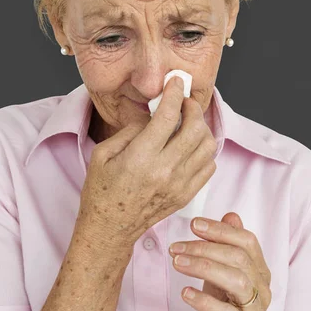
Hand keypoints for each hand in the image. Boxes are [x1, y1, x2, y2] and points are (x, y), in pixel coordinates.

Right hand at [78, 76, 216, 247]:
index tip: (175, 82)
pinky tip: (190, 146)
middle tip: (183, 102)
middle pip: (195, 128)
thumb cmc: (101, 191)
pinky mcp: (186, 195)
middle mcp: (164, 171)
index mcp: (141, 158)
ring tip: (188, 123)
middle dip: (192, 108)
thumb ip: (130, 130)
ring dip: (201, 128)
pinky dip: (204, 150)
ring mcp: (179, 185)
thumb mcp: (103, 154)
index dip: (174, 93)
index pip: (168, 116)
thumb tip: (152, 114)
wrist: (110, 228)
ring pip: (207, 146)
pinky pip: (209, 166)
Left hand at [169, 212, 271, 310]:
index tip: (193, 224)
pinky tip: (185, 293)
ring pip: (235, 280)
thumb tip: (231, 214)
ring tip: (177, 264)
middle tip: (175, 247)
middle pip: (238, 258)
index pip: (246, 241)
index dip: (220, 230)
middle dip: (204, 247)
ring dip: (203, 267)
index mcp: (258, 271)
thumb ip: (225, 248)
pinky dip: (203, 300)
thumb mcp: (219, 275)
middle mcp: (261, 289)